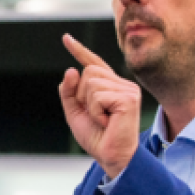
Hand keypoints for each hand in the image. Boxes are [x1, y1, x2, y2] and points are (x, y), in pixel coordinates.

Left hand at [59, 34, 140, 178]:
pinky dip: (95, 112)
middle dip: (82, 95)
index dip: (79, 51)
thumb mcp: (75, 113)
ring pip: (91, 82)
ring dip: (89, 106)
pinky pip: (97, 96)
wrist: (111, 156)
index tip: (66, 38)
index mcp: (109, 86)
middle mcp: (121, 84)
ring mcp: (127, 89)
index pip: (93, 63)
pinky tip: (107, 122)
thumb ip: (69, 92)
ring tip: (102, 120)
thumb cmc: (96, 137)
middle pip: (87, 71)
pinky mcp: (129, 98)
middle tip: (96, 115)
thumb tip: (71, 70)